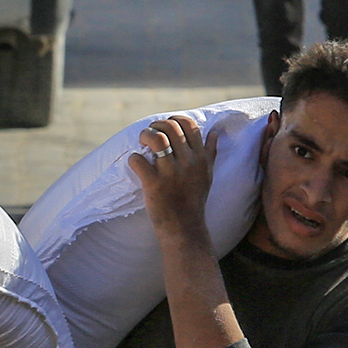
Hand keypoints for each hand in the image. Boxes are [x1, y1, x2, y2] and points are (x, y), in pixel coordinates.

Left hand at [126, 113, 216, 233]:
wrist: (184, 228)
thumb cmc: (194, 200)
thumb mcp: (207, 175)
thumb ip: (210, 153)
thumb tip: (214, 133)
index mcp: (200, 158)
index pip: (189, 124)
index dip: (174, 120)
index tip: (166, 128)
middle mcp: (188, 162)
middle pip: (170, 127)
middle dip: (156, 125)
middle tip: (150, 134)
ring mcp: (171, 173)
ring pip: (156, 139)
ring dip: (145, 135)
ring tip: (142, 142)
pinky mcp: (154, 184)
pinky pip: (139, 160)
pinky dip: (134, 158)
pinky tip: (136, 163)